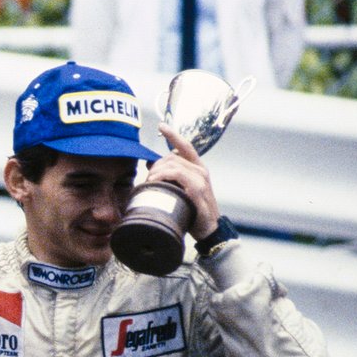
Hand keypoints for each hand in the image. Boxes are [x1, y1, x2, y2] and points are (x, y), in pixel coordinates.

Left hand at [147, 124, 220, 239]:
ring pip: (172, 164)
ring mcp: (201, 179)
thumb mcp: (182, 191)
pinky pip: (177, 174)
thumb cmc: (194, 211)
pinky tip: (156, 182)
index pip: (186, 146)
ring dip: (156, 172)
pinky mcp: (198, 189)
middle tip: (147, 179)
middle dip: (155, 165)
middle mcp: (201, 171)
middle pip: (171, 157)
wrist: (210, 230)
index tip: (161, 125)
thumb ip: (172, 178)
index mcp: (198, 169)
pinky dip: (163, 176)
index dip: (173, 135)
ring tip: (149, 183)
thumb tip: (152, 167)